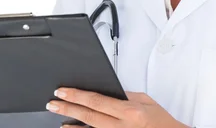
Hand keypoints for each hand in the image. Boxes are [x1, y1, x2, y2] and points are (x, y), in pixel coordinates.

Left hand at [46, 87, 189, 127]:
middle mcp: (123, 127)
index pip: (96, 101)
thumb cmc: (162, 122)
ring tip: (59, 117)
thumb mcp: (146, 102)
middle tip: (52, 103)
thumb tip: (104, 90)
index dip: (76, 95)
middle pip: (89, 116)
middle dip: (68, 108)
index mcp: (130, 112)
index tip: (62, 91)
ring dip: (72, 125)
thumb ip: (124, 95)